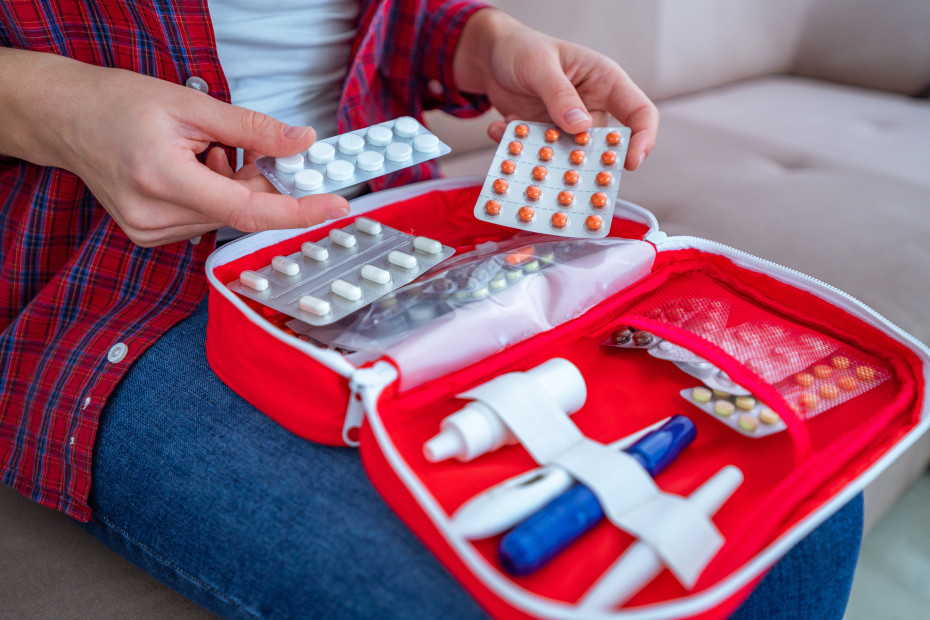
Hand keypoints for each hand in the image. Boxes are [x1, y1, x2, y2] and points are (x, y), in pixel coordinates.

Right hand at [0, 49, 348, 246]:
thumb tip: (302, 143)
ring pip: (223, 216)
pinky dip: (211, 194)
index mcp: (162, 179)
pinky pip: (204, 219)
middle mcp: (154, 216)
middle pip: (238, 211)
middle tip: (236, 146)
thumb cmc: (117, 104)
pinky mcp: (148, 235)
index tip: (336, 207)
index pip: (247, 210)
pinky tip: (190, 169)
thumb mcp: (191, 104)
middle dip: (253, 180)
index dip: (297, 211)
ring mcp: (149, 231)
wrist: (64, 117)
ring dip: (230, 185)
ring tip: (198, 151)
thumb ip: (251, 129)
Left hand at [453, 9, 657, 169]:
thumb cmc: (522, 50)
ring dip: (544, 155)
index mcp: (605, 82)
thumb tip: (581, 126)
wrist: (490, 57)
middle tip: (562, 166)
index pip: (639, 112)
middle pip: (605, 144)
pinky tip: (499, 128)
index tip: (630, 162)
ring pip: (569, 155)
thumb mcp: (540, 65)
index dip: (642, 138)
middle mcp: (592, 107)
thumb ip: (559, 94)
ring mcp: (568, 126)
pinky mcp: (546, 137)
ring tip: (517, 139)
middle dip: (586, 159)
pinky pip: (539, 153)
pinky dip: (519, 147)